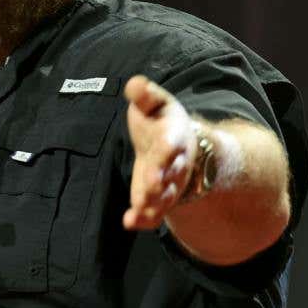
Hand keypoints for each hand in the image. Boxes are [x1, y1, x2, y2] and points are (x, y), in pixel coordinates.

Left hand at [122, 75, 196, 229]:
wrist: (176, 141)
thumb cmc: (160, 119)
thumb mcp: (153, 101)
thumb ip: (144, 94)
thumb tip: (135, 84)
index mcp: (173, 136)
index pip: (171, 143)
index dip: (168, 150)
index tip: (164, 153)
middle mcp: (176, 162)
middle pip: (170, 174)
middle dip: (159, 182)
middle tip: (148, 190)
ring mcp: (169, 182)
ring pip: (165, 196)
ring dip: (153, 205)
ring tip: (138, 213)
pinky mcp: (159, 196)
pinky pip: (155, 211)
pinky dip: (144, 219)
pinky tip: (130, 223)